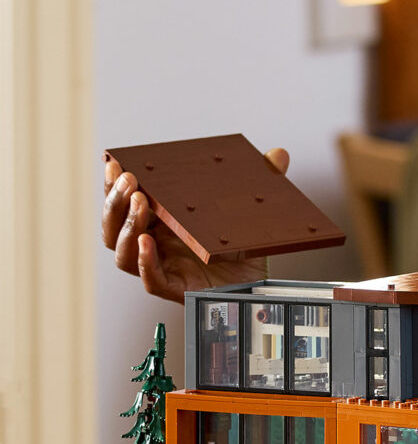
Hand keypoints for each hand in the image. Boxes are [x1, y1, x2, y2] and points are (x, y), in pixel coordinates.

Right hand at [102, 147, 290, 303]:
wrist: (261, 283)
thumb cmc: (243, 250)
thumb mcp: (248, 210)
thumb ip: (261, 181)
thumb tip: (278, 154)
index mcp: (161, 223)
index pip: (123, 203)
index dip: (111, 184)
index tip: (113, 162)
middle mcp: (155, 245)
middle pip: (114, 228)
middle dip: (115, 202)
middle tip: (129, 180)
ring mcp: (162, 267)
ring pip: (123, 254)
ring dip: (126, 228)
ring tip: (140, 204)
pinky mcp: (176, 289)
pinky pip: (150, 280)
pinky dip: (145, 263)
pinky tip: (147, 243)